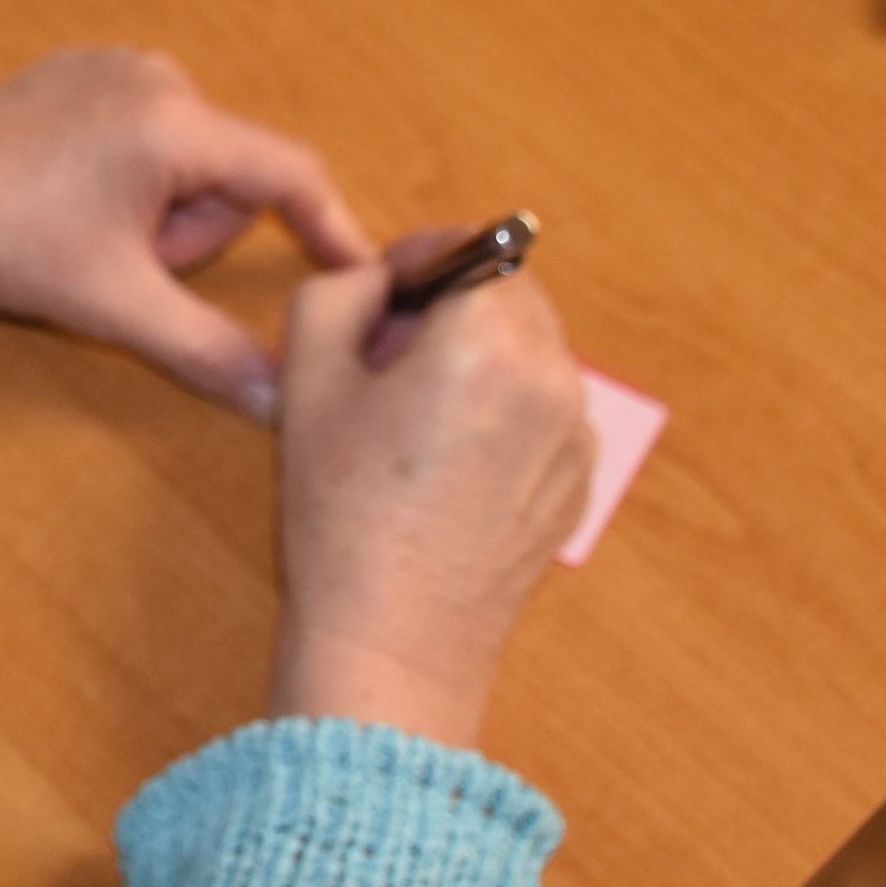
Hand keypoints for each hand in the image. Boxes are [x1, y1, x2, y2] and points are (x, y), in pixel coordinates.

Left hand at [0, 47, 372, 418]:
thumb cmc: (4, 245)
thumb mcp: (117, 306)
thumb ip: (207, 349)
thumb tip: (277, 399)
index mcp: (174, 121)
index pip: (289, 172)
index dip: (329, 226)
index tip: (353, 270)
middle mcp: (154, 74)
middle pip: (229, 174)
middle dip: (189, 233)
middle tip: (122, 262)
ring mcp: (111, 64)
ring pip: (186, 159)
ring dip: (155, 211)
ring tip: (84, 232)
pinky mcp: (77, 70)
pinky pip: (142, 133)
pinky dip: (123, 177)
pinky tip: (63, 200)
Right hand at [268, 235, 594, 747]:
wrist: (395, 640)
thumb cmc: (343, 513)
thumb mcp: (306, 379)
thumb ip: (338, 292)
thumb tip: (378, 281)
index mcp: (488, 341)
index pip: (471, 246)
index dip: (416, 260)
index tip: (379, 297)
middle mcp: (552, 378)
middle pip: (510, 294)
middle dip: (452, 307)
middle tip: (387, 360)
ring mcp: (576, 434)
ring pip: (529, 351)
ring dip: (478, 357)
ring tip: (413, 423)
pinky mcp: (579, 481)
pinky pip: (544, 410)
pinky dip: (502, 411)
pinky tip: (446, 467)